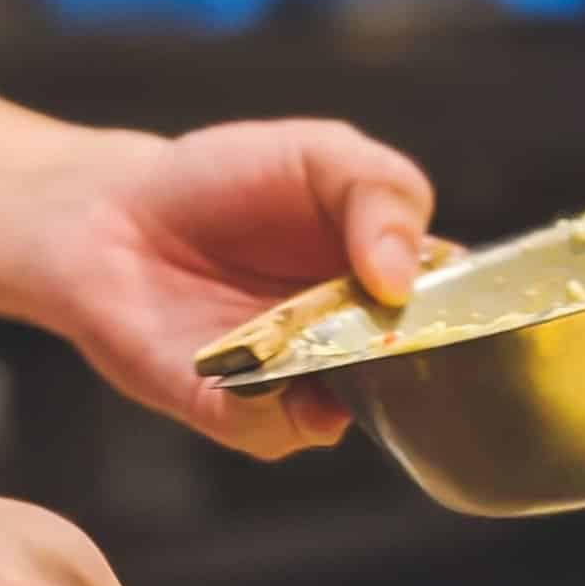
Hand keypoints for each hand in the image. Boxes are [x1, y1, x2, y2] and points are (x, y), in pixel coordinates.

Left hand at [33, 119, 436, 458]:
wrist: (113, 214)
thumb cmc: (222, 182)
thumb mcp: (320, 155)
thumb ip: (381, 193)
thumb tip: (402, 280)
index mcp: (390, 281)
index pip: (460, 311)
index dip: (471, 313)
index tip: (464, 304)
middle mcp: (354, 344)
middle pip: (415, 378)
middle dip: (414, 365)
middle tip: (397, 336)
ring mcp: (299, 384)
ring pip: (350, 414)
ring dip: (344, 391)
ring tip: (323, 353)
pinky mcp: (236, 412)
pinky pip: (273, 430)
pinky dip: (271, 407)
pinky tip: (255, 372)